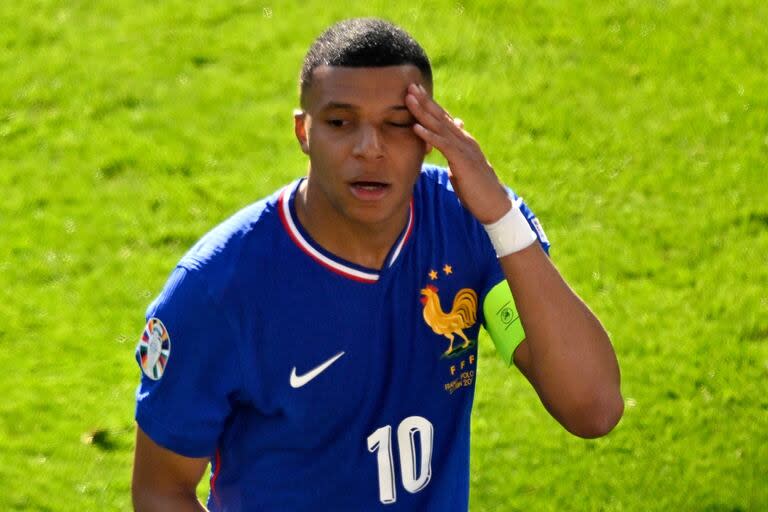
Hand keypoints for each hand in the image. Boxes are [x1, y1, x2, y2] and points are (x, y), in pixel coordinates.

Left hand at [406, 83, 510, 223]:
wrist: (494, 204)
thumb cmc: (477, 189)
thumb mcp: (462, 168)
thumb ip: (455, 156)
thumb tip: (449, 150)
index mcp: (463, 142)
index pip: (444, 119)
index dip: (429, 105)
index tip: (415, 93)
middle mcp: (464, 140)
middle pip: (441, 117)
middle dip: (424, 101)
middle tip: (409, 86)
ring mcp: (464, 149)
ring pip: (440, 126)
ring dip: (423, 112)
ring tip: (409, 99)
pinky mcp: (462, 161)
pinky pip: (443, 145)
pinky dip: (429, 135)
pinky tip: (416, 127)